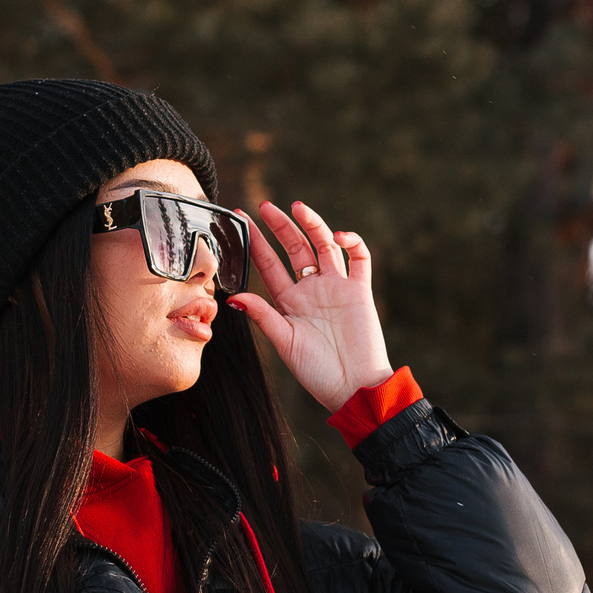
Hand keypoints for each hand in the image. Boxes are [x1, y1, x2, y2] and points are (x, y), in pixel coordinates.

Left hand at [227, 200, 394, 413]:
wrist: (354, 387)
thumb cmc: (317, 371)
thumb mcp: (285, 342)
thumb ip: (263, 316)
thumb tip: (233, 297)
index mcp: (289, 302)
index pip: (268, 264)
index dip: (255, 242)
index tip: (239, 220)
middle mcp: (311, 290)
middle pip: (294, 248)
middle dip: (280, 226)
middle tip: (264, 205)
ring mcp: (336, 287)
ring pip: (324, 245)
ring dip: (312, 225)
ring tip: (298, 208)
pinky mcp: (360, 291)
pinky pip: (359, 258)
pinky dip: (352, 242)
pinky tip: (338, 236)